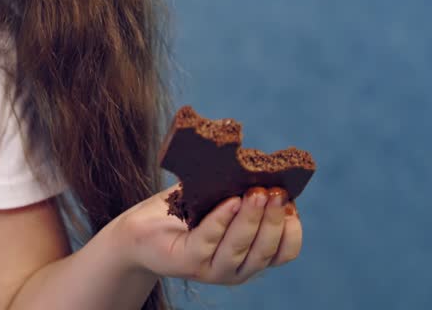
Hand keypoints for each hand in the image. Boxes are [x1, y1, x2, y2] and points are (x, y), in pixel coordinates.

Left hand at [117, 184, 302, 284]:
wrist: (139, 230)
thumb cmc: (182, 214)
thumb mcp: (217, 200)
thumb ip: (240, 190)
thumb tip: (262, 163)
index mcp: (249, 257)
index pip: (283, 253)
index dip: (291, 231)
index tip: (292, 205)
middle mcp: (236, 269)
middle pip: (265, 250)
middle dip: (273, 219)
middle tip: (276, 191)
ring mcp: (212, 270)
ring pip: (241, 248)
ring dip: (252, 219)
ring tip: (257, 193)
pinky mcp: (188, 262)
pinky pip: (210, 240)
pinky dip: (222, 219)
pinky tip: (230, 201)